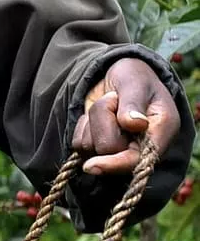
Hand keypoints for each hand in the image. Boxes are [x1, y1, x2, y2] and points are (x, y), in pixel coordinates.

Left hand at [72, 57, 179, 176]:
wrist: (121, 75)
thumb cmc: (135, 77)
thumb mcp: (136, 82)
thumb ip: (134, 102)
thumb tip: (135, 124)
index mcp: (160, 132)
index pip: (138, 159)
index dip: (115, 164)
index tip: (92, 165)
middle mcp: (141, 147)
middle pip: (108, 149)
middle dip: (102, 120)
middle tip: (113, 99)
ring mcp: (120, 150)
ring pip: (91, 146)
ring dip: (93, 121)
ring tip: (109, 104)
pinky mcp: (100, 148)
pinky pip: (79, 144)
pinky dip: (83, 126)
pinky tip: (97, 115)